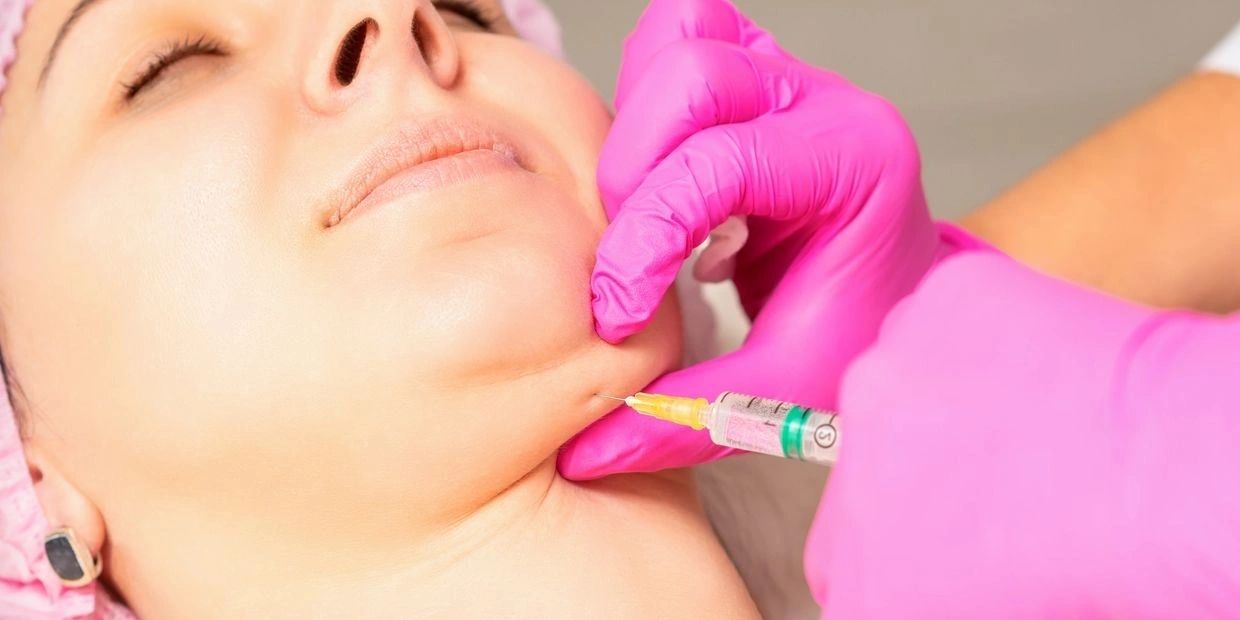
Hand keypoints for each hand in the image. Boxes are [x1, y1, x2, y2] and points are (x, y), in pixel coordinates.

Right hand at [558, 0, 939, 478]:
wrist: (894, 296)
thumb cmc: (854, 337)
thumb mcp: (782, 396)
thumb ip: (686, 418)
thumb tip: (582, 451)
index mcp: (854, 162)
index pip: (722, 164)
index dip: (647, 237)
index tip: (618, 313)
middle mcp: (823, 101)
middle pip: (693, 77)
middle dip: (633, 175)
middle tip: (631, 261)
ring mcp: (787, 76)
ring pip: (679, 43)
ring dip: (635, 128)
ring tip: (645, 213)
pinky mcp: (752, 71)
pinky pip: (680, 34)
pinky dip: (645, 89)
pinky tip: (655, 169)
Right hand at [810, 250, 1239, 616]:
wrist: (1173, 476)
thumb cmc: (1110, 564)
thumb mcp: (989, 613)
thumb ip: (929, 594)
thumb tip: (940, 566)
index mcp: (865, 585)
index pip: (843, 569)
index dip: (897, 552)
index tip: (941, 547)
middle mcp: (848, 478)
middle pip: (861, 475)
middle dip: (913, 475)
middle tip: (1001, 485)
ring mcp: (880, 379)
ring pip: (894, 385)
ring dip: (940, 399)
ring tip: (1031, 420)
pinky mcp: (932, 303)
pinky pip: (945, 317)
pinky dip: (981, 334)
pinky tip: (1044, 366)